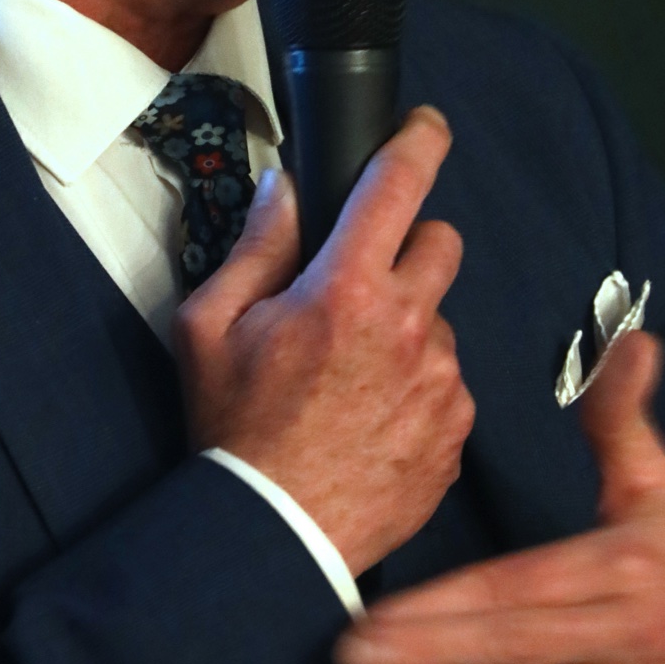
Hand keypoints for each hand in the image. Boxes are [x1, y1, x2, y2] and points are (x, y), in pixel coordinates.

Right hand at [175, 107, 473, 575]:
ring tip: (352, 377)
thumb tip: (287, 188)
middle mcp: (407, 327)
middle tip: (359, 287)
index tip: (425, 126)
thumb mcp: (207, 328)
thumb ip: (254, 246)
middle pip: (441, 244)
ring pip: (442, 319)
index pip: (400, 184)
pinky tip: (371, 417)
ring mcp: (441, 382)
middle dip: (406, 250)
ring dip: (408, 328)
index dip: (418, 139)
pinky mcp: (457, 430)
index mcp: (345, 289)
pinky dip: (418, 387)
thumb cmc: (234, 433)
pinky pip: (450, 382)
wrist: (274, 538)